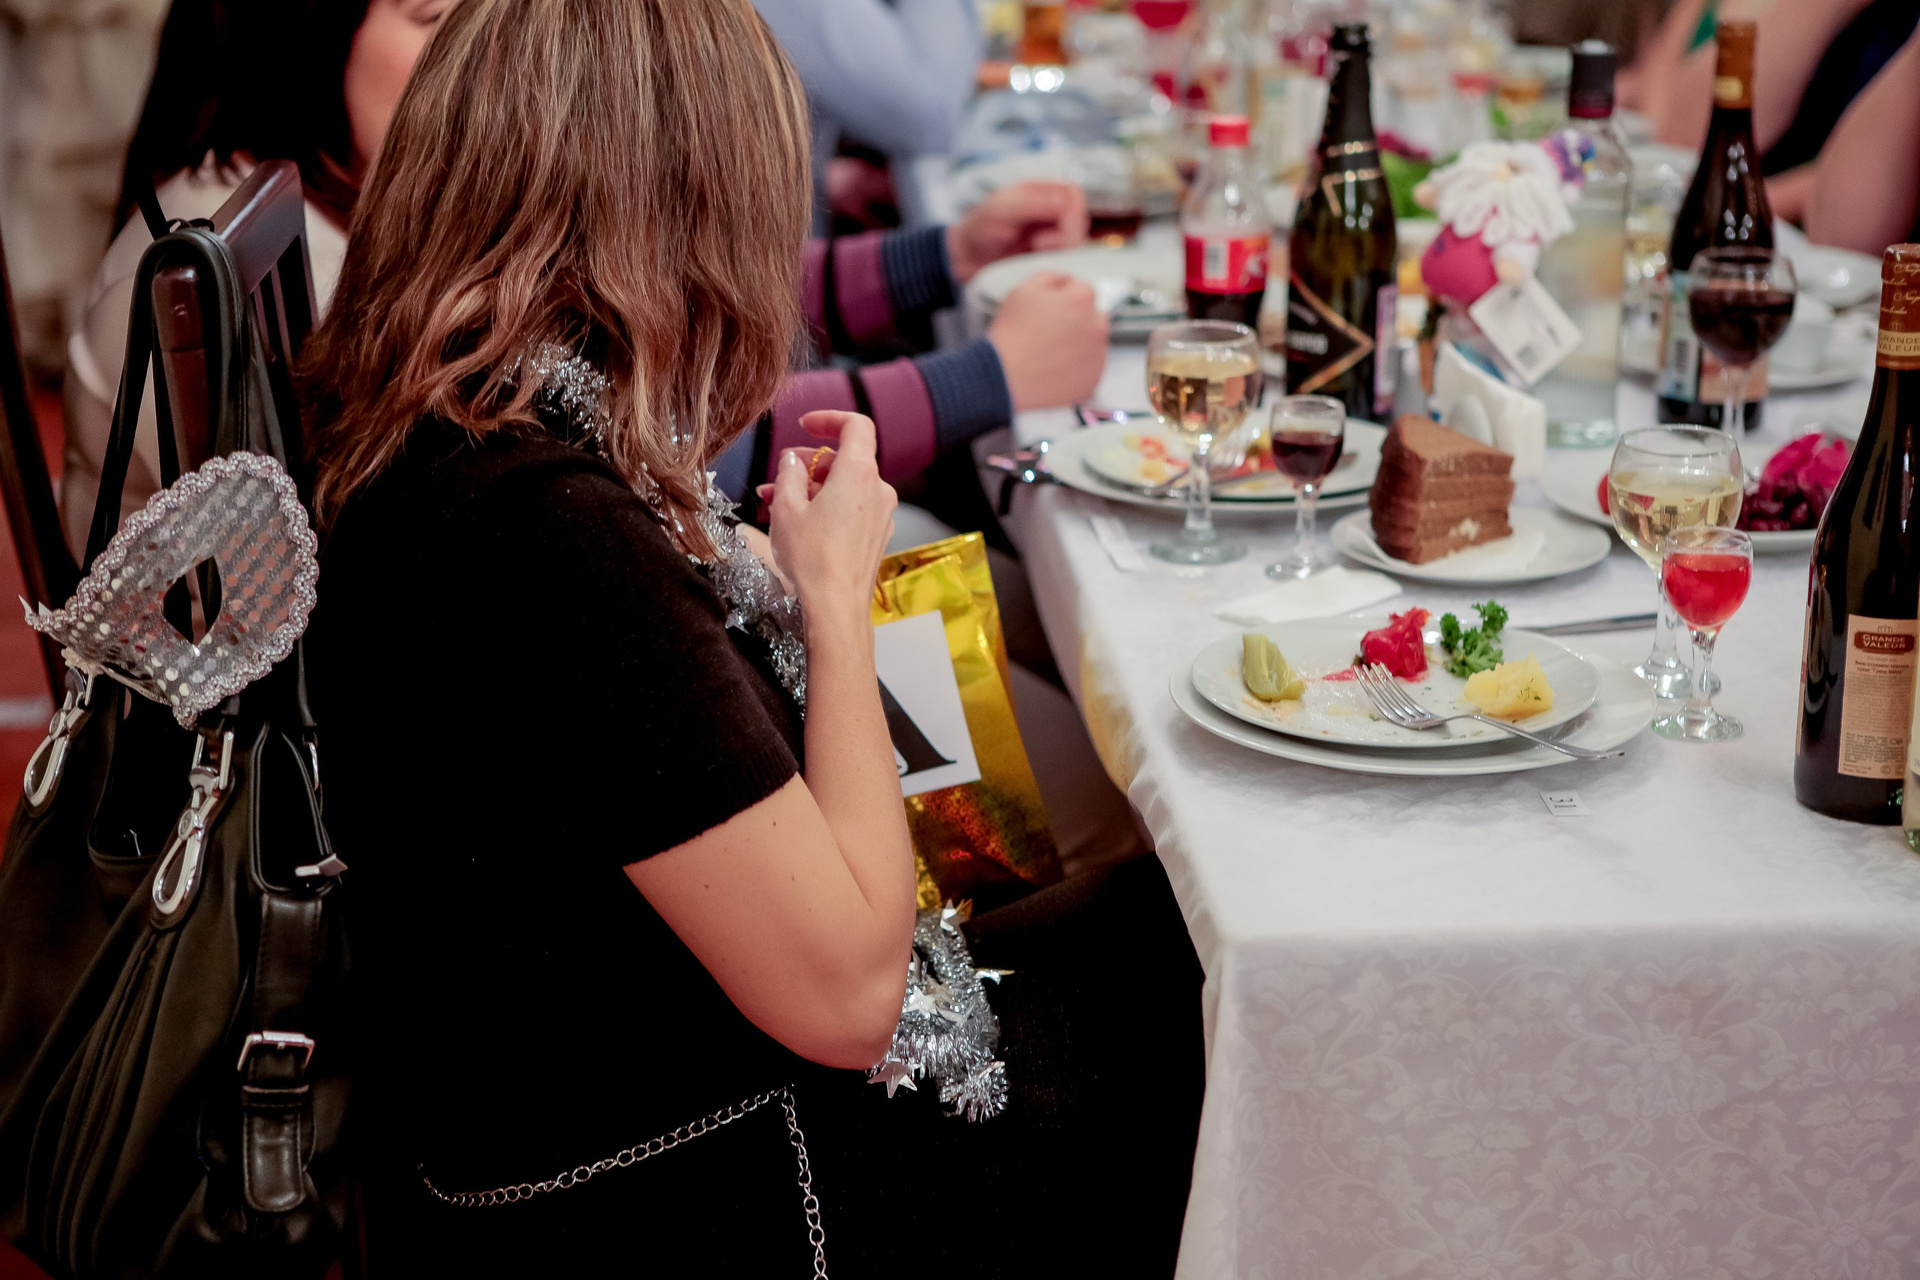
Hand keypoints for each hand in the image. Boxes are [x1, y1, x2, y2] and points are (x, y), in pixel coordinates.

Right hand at [767, 412, 896, 628]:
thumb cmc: (812, 557)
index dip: (830, 419)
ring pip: (846, 486)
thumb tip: (792, 460)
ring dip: (814, 488)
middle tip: (779, 476)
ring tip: (778, 503)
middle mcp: (878, 490)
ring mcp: (882, 515)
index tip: (806, 426)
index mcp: (859, 473)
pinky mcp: (877, 536)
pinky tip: (801, 522)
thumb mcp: (786, 508)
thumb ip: (789, 474)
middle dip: (809, 463)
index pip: (856, 426)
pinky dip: (828, 506)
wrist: (836, 607)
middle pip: (845, 459)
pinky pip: (853, 508)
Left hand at [945, 181, 1088, 282]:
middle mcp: (1052, 209)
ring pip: (1078, 242)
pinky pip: (1069, 258)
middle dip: (1065, 238)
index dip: (1070, 215)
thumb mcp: (998, 211)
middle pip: (1081, 220)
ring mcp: (1054, 232)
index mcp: (1041, 190)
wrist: (967, 259)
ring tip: (1032, 253)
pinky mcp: (1052, 254)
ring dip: (1059, 252)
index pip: (1074, 195)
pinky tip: (1036, 263)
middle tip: (1036, 246)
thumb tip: (1063, 202)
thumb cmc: (978, 229)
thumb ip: (1029, 203)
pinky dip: (1057, 263)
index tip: (1045, 234)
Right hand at [987, 273, 1108, 410]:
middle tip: (1051, 332)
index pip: (1083, 289)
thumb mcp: (1023, 290)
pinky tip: (1055, 368)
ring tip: (1050, 352)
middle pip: (1094, 316)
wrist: (1005, 378)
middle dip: (1078, 319)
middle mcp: (1096, 327)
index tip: (1049, 310)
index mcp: (1080, 301)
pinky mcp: (1093, 380)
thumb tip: (1066, 279)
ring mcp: (1097, 356)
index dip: (1064, 297)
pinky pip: (1090, 368)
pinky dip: (1078, 367)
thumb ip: (1051, 277)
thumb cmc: (1011, 335)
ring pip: (1094, 342)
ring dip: (1079, 343)